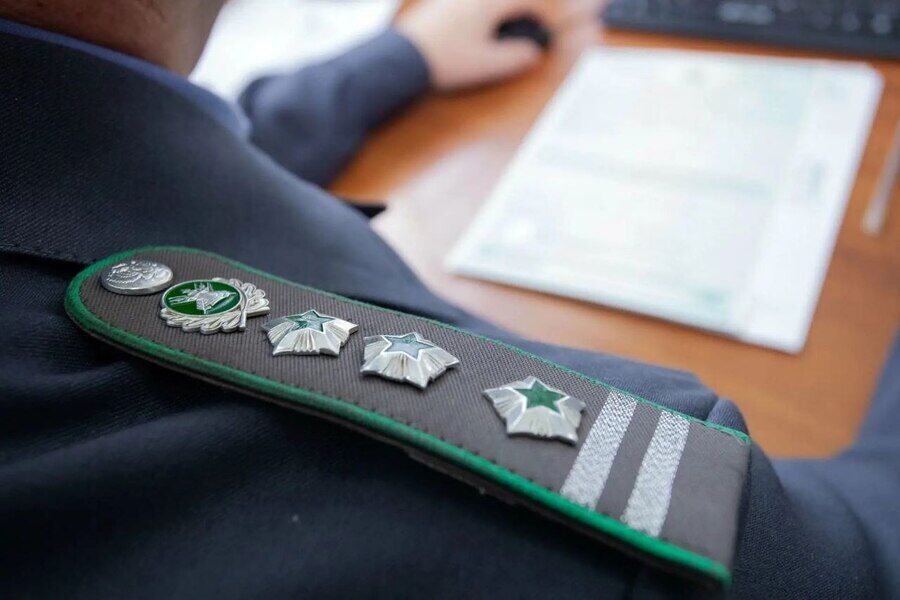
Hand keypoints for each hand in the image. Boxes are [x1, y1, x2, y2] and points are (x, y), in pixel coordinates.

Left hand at [396, 0, 546, 91]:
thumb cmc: (446, 60)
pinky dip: (478, 14)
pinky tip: (472, 34)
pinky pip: (466, 4)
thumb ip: (515, 57)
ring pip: (485, 3)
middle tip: (524, 29)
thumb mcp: (487, 65)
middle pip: (504, 0)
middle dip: (517, 10)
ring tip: (498, 34)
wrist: (402, 57)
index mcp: (488, 4)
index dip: (538, 16)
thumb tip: (532, 53)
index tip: (542, 31)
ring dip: (498, 13)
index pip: (524, 1)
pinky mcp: (437, 5)